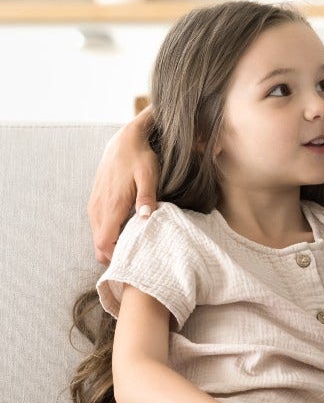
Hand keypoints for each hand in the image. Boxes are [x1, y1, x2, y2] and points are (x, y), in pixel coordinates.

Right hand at [87, 106, 158, 262]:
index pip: (104, 243)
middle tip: (136, 259)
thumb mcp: (148, 175)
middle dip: (114, 255)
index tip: (132, 262)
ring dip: (111, 245)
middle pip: (98, 245)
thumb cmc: (140, 158)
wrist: (124, 141)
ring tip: (133, 248)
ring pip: (97, 236)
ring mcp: (94, 205)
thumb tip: (146, 217)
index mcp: (111, 206)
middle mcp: (98, 208)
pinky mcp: (95, 201)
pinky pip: (97, 226)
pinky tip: (126, 232)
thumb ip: (147, 196)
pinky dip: (108, 235)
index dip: (115, 257)